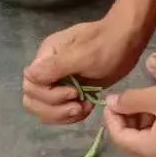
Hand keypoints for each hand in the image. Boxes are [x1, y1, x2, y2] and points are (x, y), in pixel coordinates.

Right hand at [22, 12, 146, 124]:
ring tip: (83, 108)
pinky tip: (88, 108)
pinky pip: (60, 111)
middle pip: (33, 100)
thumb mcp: (82, 55)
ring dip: (62, 115)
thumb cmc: (107, 45)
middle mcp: (47, 70)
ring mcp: (58, 82)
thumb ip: (54, 67)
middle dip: (54, 109)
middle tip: (78, 106)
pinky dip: (71, 115)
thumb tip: (27, 75)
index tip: (74, 92)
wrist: (127, 41)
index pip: (31, 85)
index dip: (49, 95)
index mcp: (46, 57)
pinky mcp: (70, 92)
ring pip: (44, 109)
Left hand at [103, 82, 155, 156]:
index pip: (119, 137)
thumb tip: (112, 103)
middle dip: (127, 117)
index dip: (112, 117)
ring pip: (146, 138)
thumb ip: (133, 100)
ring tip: (148, 96)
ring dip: (142, 118)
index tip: (114, 96)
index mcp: (153, 150)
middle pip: (132, 140)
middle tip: (131, 94)